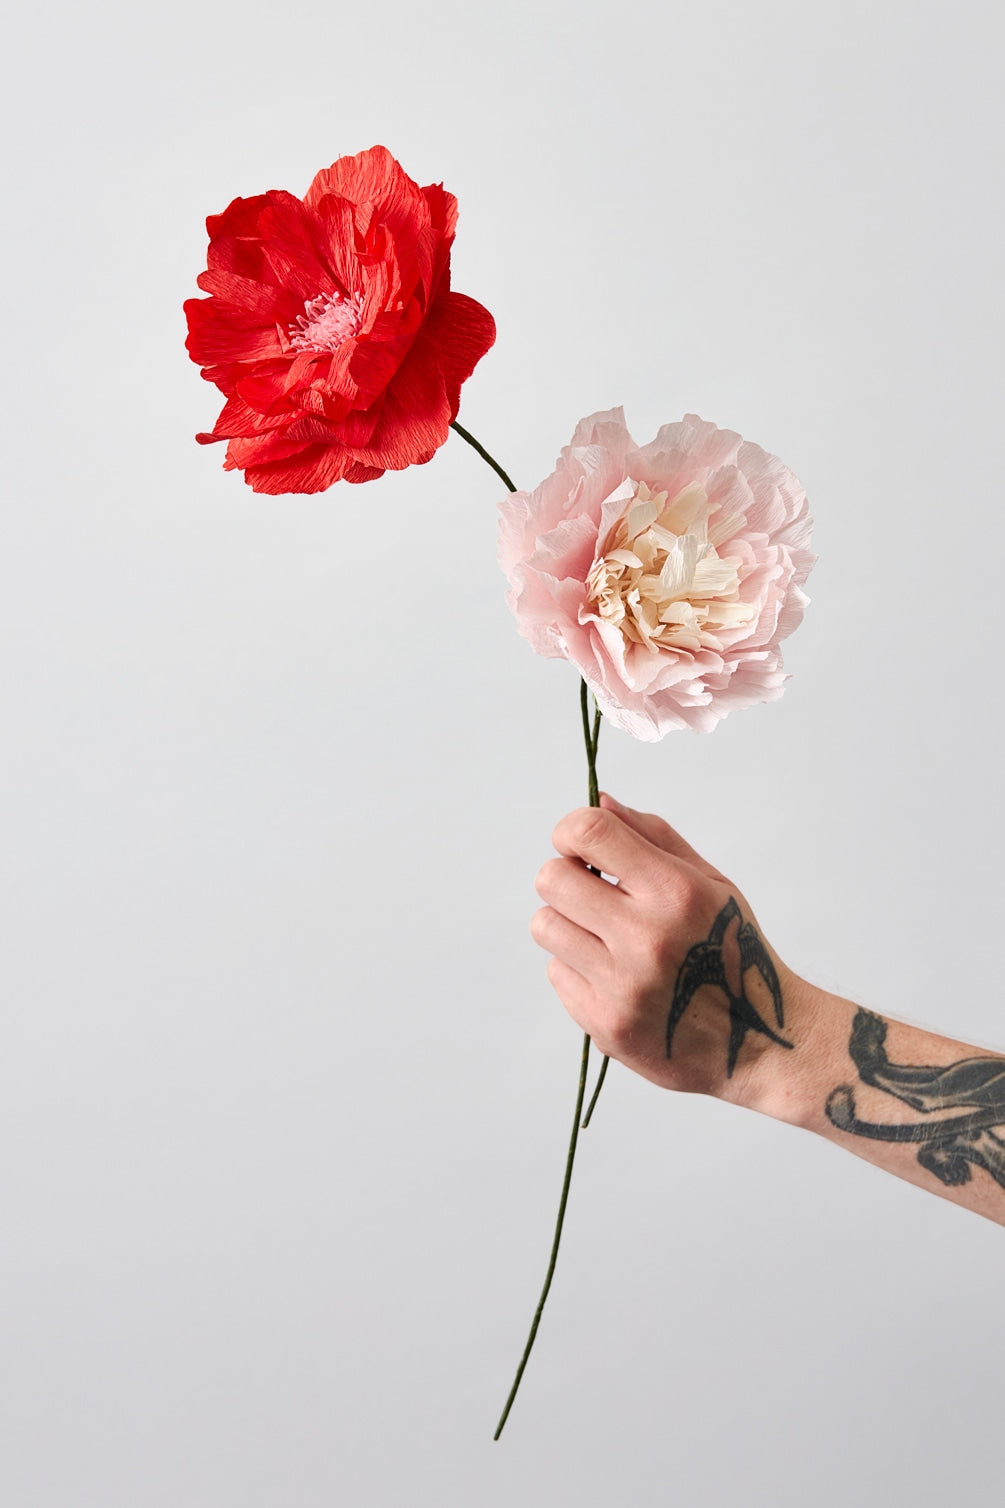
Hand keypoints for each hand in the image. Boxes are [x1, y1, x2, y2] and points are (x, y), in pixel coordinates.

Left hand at [531, 794, 798, 1108]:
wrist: (760, 1043)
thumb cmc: (733, 951)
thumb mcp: (711, 883)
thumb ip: (652, 837)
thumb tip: (598, 801)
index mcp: (676, 892)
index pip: (590, 833)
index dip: (571, 830)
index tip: (580, 845)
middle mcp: (646, 937)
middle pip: (552, 879)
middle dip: (566, 878)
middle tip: (593, 893)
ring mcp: (623, 986)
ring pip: (545, 926)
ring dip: (567, 924)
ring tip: (603, 936)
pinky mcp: (605, 1025)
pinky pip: (556, 975)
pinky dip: (577, 969)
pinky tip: (615, 976)